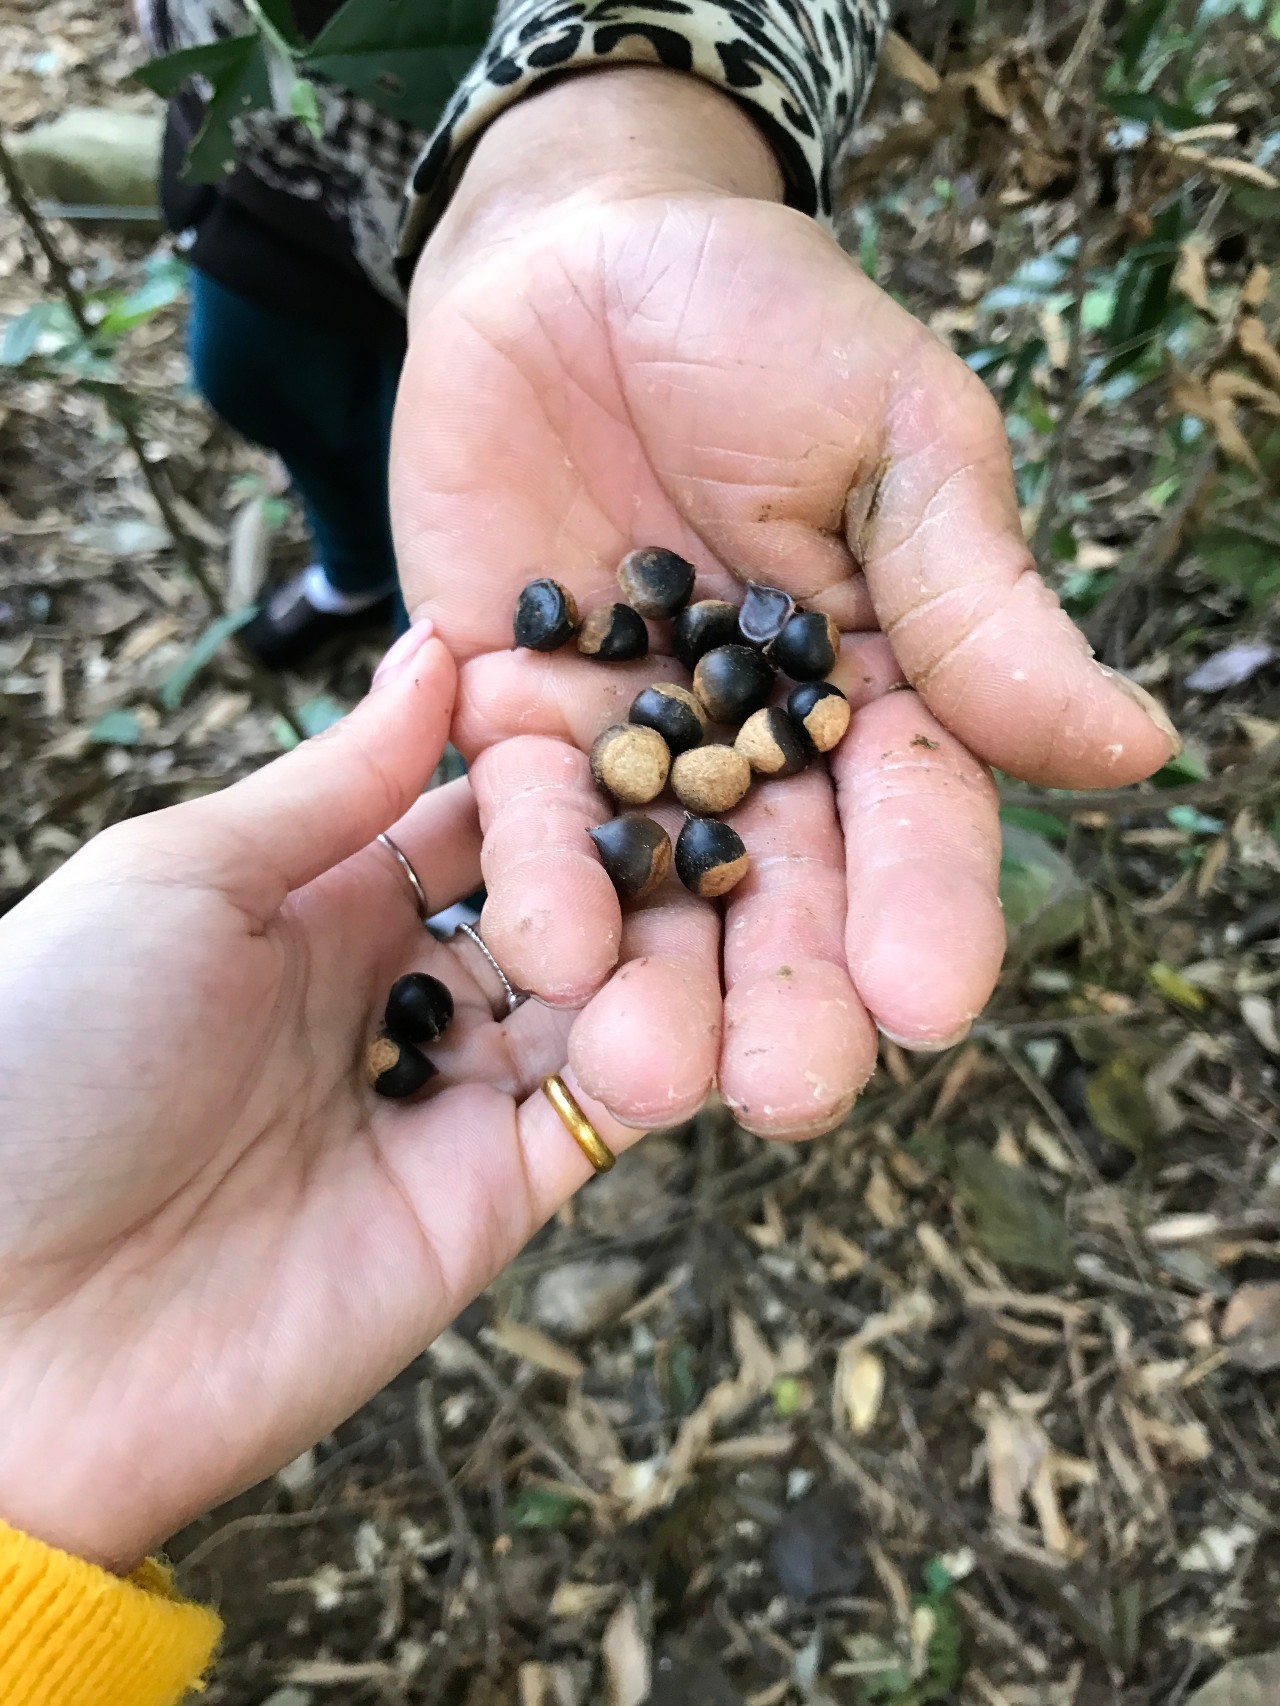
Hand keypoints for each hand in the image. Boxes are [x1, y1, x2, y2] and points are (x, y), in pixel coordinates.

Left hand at [0, 624, 633, 1571]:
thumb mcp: (179, 878)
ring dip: (653, 954)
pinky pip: (591, 1119)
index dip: (540, 771)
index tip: (630, 710)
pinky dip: (653, 1063)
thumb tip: (434, 651)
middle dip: (618, 858)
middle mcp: (383, 998)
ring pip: (588, 1008)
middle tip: (710, 801)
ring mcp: (434, 1106)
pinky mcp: (475, 1208)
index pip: (466, 819)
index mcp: (306, 907)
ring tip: (727, 893)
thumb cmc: (43, 1061)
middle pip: (541, 909)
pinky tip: (693, 1005)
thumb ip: (333, 784)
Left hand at [392, 68, 1178, 1137]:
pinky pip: (524, 820)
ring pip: (652, 895)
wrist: (574, 260)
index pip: (915, 822)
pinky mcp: (513, 729)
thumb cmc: (763, 322)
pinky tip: (544, 954)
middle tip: (786, 1096)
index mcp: (876, 692)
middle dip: (785, 998)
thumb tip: (1130, 751)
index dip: (926, 910)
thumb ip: (976, 604)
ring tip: (649, 1075)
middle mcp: (755, 750)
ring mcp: (631, 749)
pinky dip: (534, 881)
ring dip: (653, 986)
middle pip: (780, 897)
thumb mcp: (895, 440)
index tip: (932, 1002)